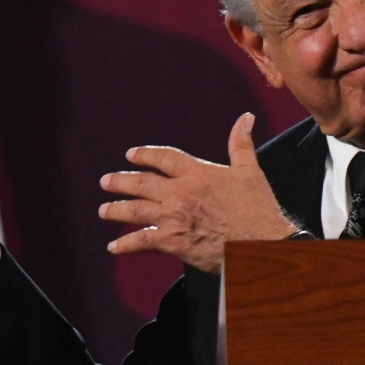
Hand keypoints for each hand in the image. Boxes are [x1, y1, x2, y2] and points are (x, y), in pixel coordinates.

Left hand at [99, 113, 296, 272]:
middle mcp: (180, 192)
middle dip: (121, 181)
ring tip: (104, 210)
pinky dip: (126, 244)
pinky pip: (142, 240)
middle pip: (142, 182)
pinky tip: (114, 246)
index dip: (145, 155)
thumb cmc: (258, 209)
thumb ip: (241, 143)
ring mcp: (173, 217)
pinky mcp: (173, 242)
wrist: (260, 242)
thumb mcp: (250, 171)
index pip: (164, 158)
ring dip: (116, 209)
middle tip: (106, 181)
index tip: (131, 154)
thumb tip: (245, 118)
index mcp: (198, 172)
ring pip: (136, 210)